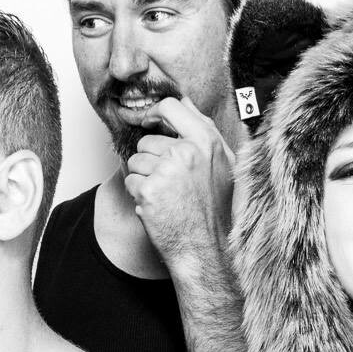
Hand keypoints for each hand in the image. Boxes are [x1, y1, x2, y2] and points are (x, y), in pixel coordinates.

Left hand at [123, 96, 235, 269]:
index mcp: (207, 142)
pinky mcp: (149, 190)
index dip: (155, 112)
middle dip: (150, 160)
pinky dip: (137, 195)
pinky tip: (157, 206)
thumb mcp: (222, 164)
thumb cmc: (213, 209)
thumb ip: (203, 131)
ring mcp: (167, 171)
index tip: (148, 121)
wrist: (205, 248)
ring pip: (136, 161)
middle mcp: (187, 152)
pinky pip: (130, 181)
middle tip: (169, 184)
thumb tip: (185, 103)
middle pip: (147, 141)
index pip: (172, 107)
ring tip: (165, 196)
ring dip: (143, 178)